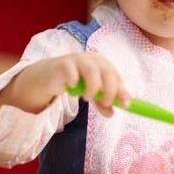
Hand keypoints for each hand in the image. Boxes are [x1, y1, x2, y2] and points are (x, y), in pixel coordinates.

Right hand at [0, 52, 129, 117]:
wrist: (48, 77)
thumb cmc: (74, 82)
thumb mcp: (91, 93)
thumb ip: (102, 102)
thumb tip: (112, 113)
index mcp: (103, 63)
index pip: (116, 75)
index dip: (122, 90)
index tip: (125, 105)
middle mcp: (92, 59)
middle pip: (107, 72)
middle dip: (110, 90)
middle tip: (106, 103)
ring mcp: (78, 59)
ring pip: (92, 71)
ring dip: (93, 88)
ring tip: (87, 98)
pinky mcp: (63, 64)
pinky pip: (73, 74)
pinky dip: (74, 84)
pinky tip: (71, 88)